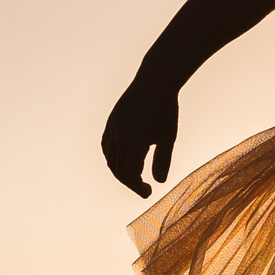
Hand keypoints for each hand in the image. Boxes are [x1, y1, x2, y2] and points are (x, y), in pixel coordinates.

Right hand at [101, 80, 179, 195]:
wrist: (155, 81)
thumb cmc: (166, 109)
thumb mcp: (168, 136)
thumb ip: (163, 159)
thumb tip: (160, 181)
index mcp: (134, 141)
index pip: (130, 174)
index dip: (137, 187)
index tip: (149, 193)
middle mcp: (119, 136)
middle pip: (118, 169)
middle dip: (130, 182)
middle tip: (144, 189)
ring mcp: (113, 128)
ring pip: (109, 158)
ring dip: (119, 171)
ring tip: (133, 178)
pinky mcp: (111, 121)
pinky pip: (105, 145)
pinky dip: (111, 157)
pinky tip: (121, 162)